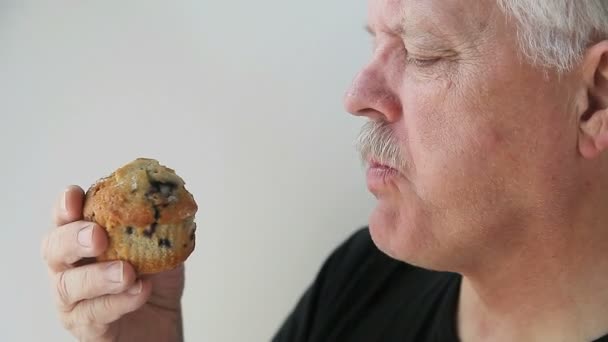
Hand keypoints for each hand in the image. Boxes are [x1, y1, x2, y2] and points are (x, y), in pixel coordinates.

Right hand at [42, 185, 184, 340]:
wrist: (162, 323)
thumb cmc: (153, 281)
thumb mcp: (162, 247)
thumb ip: (160, 227)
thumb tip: (170, 203)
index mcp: (84, 238)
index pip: (64, 216)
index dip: (64, 204)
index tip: (75, 196)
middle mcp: (70, 267)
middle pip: (53, 248)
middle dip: (73, 238)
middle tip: (98, 237)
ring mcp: (73, 299)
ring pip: (67, 285)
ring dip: (98, 276)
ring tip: (127, 273)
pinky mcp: (85, 327)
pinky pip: (93, 314)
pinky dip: (118, 301)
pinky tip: (140, 291)